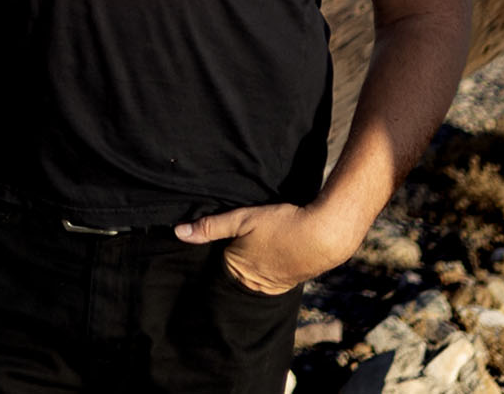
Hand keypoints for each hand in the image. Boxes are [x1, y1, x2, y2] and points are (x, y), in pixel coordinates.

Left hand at [174, 198, 364, 295]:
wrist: (325, 235)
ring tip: (264, 242)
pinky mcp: (290, 283)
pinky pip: (272, 277)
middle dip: (237, 255)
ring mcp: (274, 286)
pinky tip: (276, 250)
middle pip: (236, 270)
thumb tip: (178, 233)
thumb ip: (210, 227)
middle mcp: (254, 285)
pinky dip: (271, 265)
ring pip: (255, 274)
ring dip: (255, 260)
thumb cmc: (281, 224)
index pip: (217, 261)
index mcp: (237, 270)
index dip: (221, 245)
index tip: (228, 233)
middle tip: (249, 237)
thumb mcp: (242, 218)